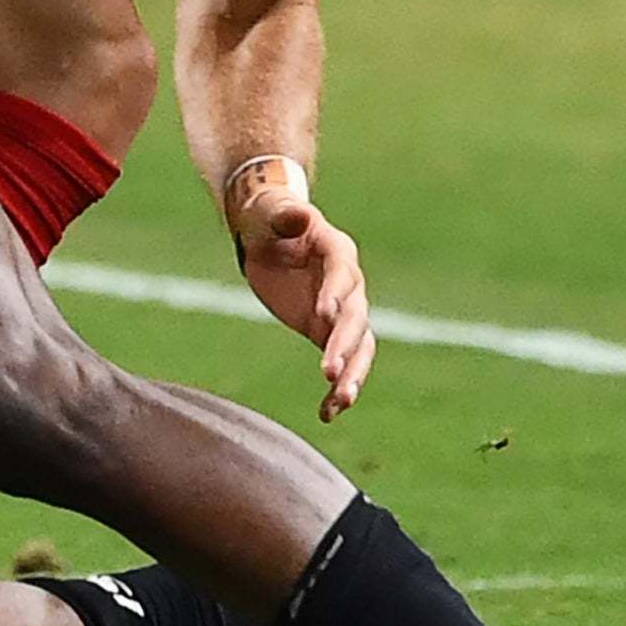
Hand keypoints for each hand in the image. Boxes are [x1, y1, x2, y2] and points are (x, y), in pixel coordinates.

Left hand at [231, 193, 374, 423]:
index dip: (336, 293)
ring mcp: (342, 312)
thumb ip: (285, 215)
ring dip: (352, 375)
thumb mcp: (270, 211)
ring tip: (341, 402)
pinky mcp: (328, 332)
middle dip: (344, 345)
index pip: (343, 273)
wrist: (266, 233)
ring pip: (359, 348)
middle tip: (329, 372)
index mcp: (337, 250)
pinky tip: (327, 415)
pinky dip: (336, 389)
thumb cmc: (268, 216)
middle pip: (355, 318)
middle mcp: (349, 284)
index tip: (324, 315)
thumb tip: (297, 214)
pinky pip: (341, 364)